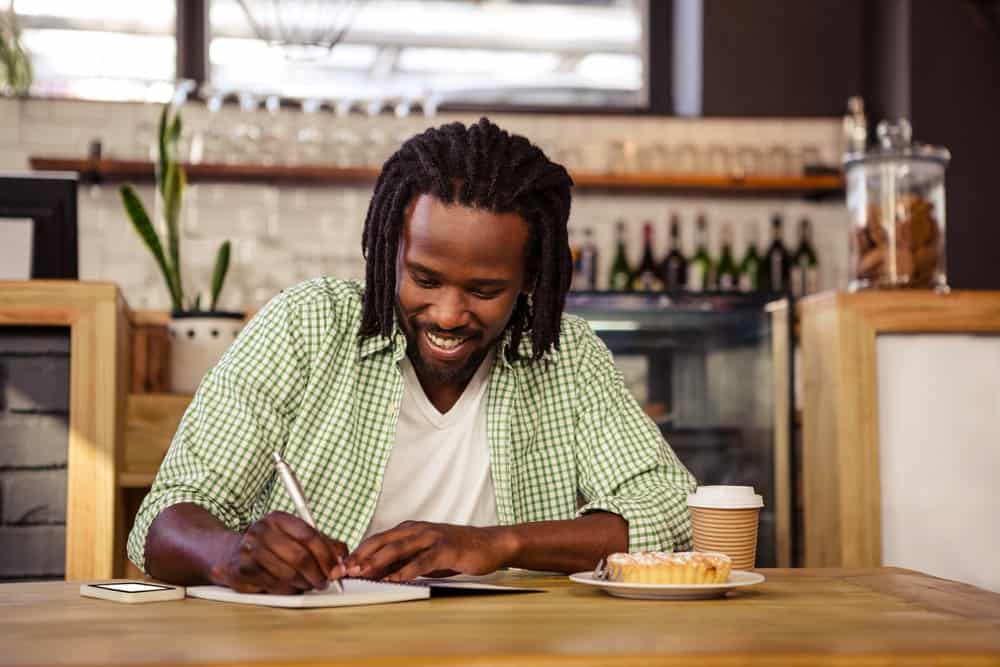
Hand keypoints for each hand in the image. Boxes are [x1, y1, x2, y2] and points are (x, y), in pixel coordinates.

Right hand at [210, 511, 347, 593]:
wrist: (232, 553)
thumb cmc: (271, 546)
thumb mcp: (296, 538)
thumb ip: (323, 544)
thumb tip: (343, 558)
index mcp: (278, 518)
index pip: (309, 535)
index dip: (326, 555)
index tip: (336, 569)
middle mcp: (262, 530)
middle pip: (299, 556)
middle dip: (317, 573)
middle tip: (324, 582)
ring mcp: (249, 550)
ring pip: (287, 574)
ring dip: (303, 584)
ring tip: (308, 584)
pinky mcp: (242, 570)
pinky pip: (273, 586)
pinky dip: (287, 590)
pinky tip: (290, 587)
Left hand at [346, 521, 516, 581]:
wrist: (491, 544)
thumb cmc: (458, 551)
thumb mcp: (427, 556)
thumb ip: (405, 561)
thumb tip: (380, 574)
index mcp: (411, 529)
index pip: (378, 539)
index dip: (358, 552)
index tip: (341, 566)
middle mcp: (418, 530)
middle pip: (382, 541)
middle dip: (360, 557)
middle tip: (342, 571)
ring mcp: (432, 537)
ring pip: (397, 548)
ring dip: (376, 562)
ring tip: (361, 573)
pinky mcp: (445, 549)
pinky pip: (422, 560)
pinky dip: (406, 570)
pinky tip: (395, 579)